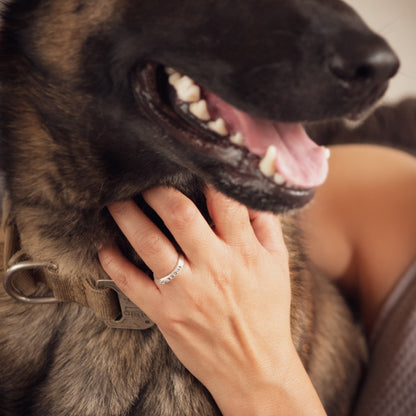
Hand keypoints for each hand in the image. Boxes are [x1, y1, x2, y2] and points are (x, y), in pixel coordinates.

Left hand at [98, 187, 324, 415]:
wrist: (253, 366)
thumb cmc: (267, 312)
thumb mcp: (278, 266)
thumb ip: (265, 227)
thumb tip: (249, 194)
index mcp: (243, 252)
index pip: (223, 200)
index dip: (205, 173)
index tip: (188, 160)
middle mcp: (213, 267)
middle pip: (177, 213)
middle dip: (156, 188)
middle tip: (142, 177)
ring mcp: (185, 291)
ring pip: (147, 242)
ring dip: (126, 215)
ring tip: (116, 200)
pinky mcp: (164, 313)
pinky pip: (129, 282)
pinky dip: (111, 261)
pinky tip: (104, 245)